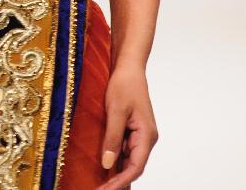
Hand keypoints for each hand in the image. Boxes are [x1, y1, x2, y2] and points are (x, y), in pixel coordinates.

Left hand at [96, 63, 157, 188]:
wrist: (129, 67)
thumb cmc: (124, 84)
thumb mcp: (115, 110)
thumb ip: (112, 138)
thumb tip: (107, 164)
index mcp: (147, 135)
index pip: (136, 167)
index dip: (120, 182)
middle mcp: (146, 139)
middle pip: (133, 167)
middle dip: (117, 181)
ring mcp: (140, 135)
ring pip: (129, 160)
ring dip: (116, 173)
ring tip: (99, 184)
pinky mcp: (132, 131)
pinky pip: (125, 150)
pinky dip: (115, 160)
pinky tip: (103, 167)